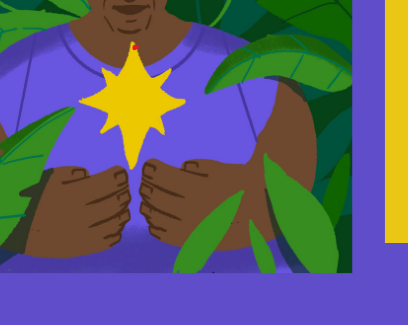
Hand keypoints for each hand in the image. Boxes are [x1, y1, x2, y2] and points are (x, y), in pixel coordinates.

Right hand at [24, 165, 129, 256]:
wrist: (10, 230)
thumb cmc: (32, 198)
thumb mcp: (48, 177)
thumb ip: (72, 173)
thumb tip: (90, 176)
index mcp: (72, 196)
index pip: (109, 183)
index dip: (119, 175)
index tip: (120, 172)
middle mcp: (77, 218)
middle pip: (116, 202)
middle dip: (124, 192)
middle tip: (123, 187)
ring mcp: (78, 237)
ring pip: (115, 224)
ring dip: (123, 212)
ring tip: (120, 205)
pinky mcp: (76, 251)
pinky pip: (105, 243)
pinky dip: (115, 232)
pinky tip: (113, 223)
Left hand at [140, 158, 257, 248]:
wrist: (263, 211)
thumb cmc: (243, 185)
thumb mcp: (222, 168)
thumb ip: (199, 167)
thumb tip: (181, 168)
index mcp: (197, 188)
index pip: (164, 177)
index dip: (153, 169)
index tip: (148, 163)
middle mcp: (191, 210)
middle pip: (157, 197)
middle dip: (147, 186)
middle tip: (144, 179)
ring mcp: (191, 228)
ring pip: (157, 218)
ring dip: (148, 206)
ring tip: (146, 199)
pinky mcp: (193, 242)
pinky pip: (167, 237)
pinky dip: (156, 228)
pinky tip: (153, 221)